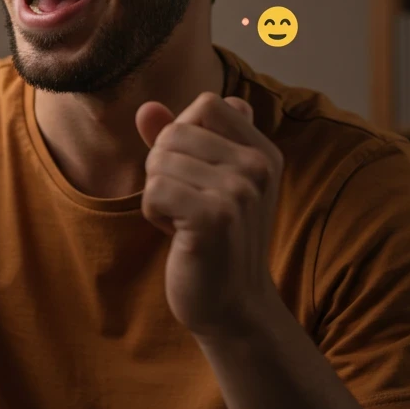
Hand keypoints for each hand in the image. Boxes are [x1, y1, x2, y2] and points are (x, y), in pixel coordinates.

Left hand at [135, 93, 283, 337]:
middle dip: (162, 167)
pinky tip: (176, 235)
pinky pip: (155, 190)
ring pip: (160, 160)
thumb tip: (146, 107)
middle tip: (185, 204)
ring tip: (184, 222)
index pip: (207, 104)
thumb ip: (177, 139)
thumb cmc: (211, 237)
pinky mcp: (215, 217)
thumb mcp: (200, 180)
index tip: (193, 174)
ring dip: (157, 193)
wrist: (231, 304)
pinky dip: (153, 214)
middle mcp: (258, 166)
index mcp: (263, 151)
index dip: (182, 133)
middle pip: (175, 131)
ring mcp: (240, 191)